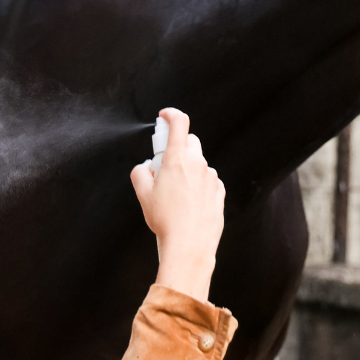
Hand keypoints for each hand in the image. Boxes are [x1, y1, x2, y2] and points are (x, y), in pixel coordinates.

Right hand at [130, 108, 224, 302]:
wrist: (190, 245)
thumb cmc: (166, 220)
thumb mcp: (143, 195)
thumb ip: (140, 173)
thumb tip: (145, 168)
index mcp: (177, 159)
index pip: (179, 123)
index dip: (171, 115)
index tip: (164, 117)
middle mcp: (197, 164)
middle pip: (190, 142)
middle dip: (177, 147)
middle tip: (164, 165)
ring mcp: (211, 177)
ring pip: (198, 164)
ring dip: (188, 170)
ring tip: (175, 195)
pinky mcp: (219, 191)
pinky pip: (207, 181)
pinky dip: (198, 185)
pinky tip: (189, 204)